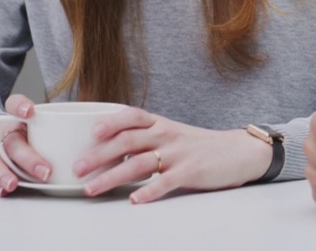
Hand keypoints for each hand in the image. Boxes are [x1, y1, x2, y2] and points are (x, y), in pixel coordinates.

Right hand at [0, 93, 49, 196]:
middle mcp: (3, 133)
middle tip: (46, 171)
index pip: (14, 104)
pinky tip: (4, 190)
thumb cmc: (22, 132)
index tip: (29, 112)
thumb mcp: (34, 123)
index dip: (20, 106)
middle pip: (14, 143)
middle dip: (28, 158)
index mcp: (16, 118)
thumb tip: (90, 133)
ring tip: (14, 184)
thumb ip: (54, 126)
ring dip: (5, 174)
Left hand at [70, 107, 271, 202]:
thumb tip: (108, 150)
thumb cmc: (200, 147)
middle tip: (77, 168)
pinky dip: (148, 191)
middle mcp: (166, 135)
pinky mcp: (190, 171)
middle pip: (127, 140)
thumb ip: (146, 139)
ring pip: (139, 163)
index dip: (109, 122)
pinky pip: (165, 182)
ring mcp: (178, 153)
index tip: (90, 133)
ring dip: (112, 176)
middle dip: (98, 155)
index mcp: (161, 124)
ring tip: (92, 188)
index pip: (131, 116)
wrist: (238, 152)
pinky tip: (134, 199)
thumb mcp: (172, 135)